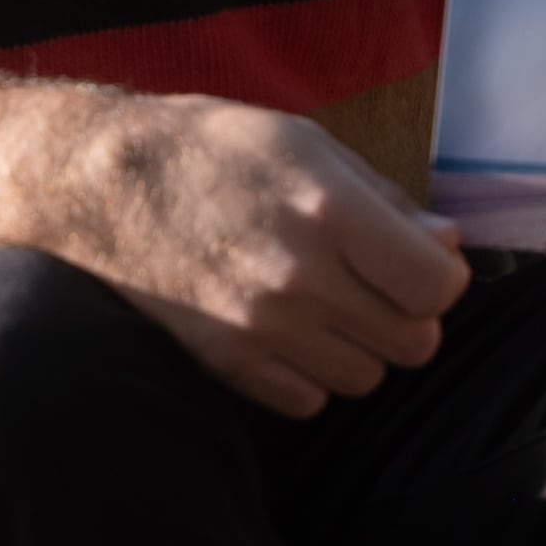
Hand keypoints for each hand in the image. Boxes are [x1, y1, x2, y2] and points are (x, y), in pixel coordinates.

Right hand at [21, 92, 470, 415]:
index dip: (441, 277)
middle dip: (407, 314)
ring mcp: (262, 328)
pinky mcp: (227, 363)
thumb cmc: (209, 150)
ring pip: (366, 378)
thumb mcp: (306, 143)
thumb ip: (384, 200)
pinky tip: (288, 330)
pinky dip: (311, 375)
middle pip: (414, 342)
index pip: (439, 287)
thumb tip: (447, 245)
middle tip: (373, 282)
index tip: (418, 260)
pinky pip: (310, 401)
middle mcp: (301, 278)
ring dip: (360, 347)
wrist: (98, 185)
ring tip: (325, 303)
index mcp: (329, 211)